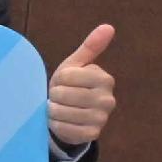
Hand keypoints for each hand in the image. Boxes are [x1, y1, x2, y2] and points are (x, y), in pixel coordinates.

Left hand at [50, 23, 117, 148]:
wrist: (69, 114)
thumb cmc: (70, 85)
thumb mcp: (76, 65)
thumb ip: (90, 47)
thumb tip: (108, 26)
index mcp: (104, 79)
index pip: (65, 76)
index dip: (58, 79)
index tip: (64, 82)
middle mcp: (108, 99)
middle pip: (62, 94)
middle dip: (54, 95)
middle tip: (59, 97)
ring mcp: (101, 118)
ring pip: (61, 112)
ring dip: (52, 111)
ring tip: (58, 108)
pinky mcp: (92, 134)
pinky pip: (64, 128)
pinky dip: (56, 125)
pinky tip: (61, 121)